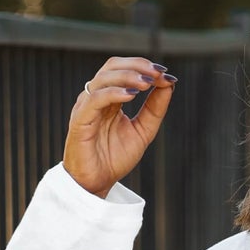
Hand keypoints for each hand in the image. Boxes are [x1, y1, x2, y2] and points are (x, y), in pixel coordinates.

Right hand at [62, 56, 175, 198]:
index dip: (144, 67)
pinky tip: (131, 95)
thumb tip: (169, 83)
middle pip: (112, 66)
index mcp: (109, 98)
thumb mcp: (142, 131)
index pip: (124, 70)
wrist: (96, 183)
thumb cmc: (114, 158)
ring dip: (127, 76)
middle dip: (137, 66)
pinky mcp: (79, 120)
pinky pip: (95, 99)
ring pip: (104, 78)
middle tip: (157, 73)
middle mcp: (96, 97)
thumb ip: (155, 108)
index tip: (165, 74)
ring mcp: (86, 107)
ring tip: (147, 83)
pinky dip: (113, 93)